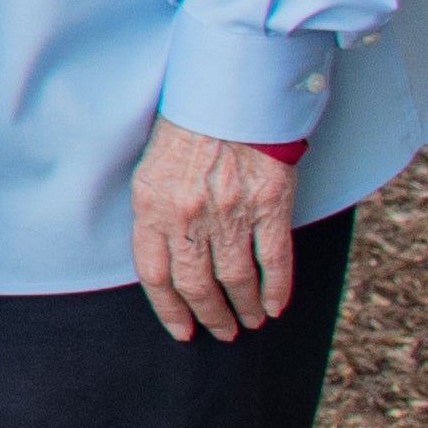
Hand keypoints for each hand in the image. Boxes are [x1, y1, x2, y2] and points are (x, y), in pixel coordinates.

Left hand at [131, 121, 302, 339]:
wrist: (230, 95)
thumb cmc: (186, 128)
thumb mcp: (151, 168)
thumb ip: (154, 212)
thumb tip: (163, 256)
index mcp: (151, 205)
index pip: (154, 274)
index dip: (168, 308)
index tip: (181, 330)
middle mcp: (188, 215)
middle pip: (196, 284)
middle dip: (209, 316)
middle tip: (220, 332)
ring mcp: (230, 213)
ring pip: (236, 279)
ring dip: (243, 308)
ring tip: (248, 323)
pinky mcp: (270, 206)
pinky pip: (274, 260)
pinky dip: (277, 289)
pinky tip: (276, 307)